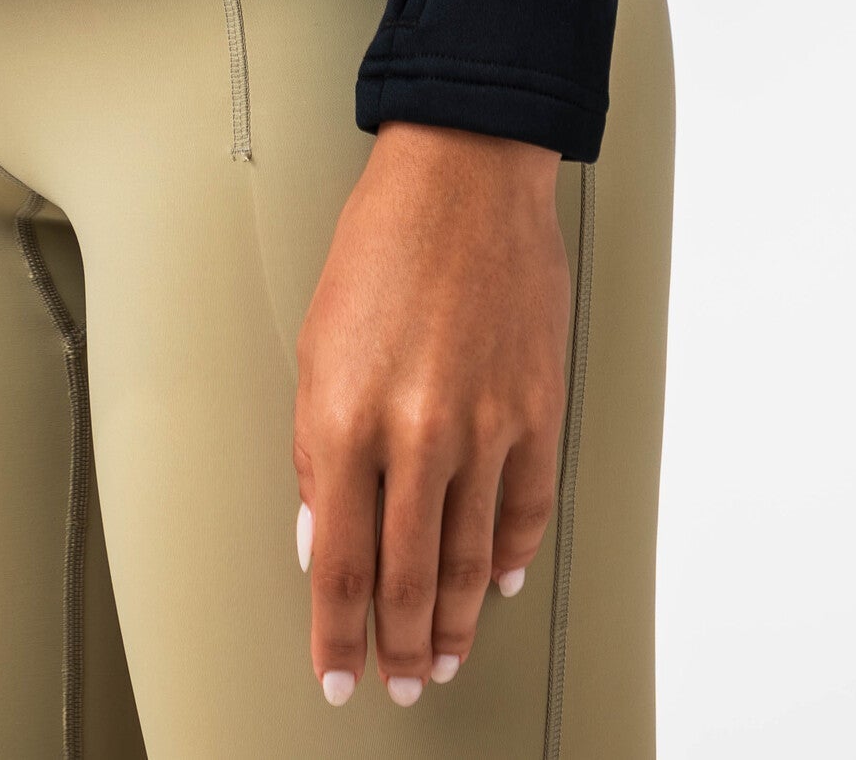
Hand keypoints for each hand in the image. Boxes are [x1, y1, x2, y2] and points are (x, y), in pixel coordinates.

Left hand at [293, 121, 568, 704]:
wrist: (465, 174)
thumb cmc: (382, 245)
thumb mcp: (317, 345)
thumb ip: (319, 450)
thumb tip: (323, 537)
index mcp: (346, 416)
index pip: (339, 566)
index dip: (337, 635)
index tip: (337, 672)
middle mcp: (418, 432)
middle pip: (407, 580)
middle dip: (399, 646)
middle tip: (398, 681)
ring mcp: (487, 426)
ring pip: (468, 561)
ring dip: (452, 620)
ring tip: (441, 656)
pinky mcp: (537, 411)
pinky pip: (524, 510)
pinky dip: (508, 557)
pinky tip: (493, 582)